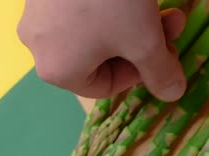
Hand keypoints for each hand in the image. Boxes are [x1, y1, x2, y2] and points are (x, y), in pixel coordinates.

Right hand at [16, 0, 186, 100]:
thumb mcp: (145, 41)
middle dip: (140, 43)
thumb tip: (173, 94)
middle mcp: (37, 48)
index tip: (165, 50)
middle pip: (98, 58)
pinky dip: (103, 7)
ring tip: (153, 3)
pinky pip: (74, 10)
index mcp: (58, 71)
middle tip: (171, 23)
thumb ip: (160, 72)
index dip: (142, 72)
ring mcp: (35, 16)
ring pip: (89, 32)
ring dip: (128, 24)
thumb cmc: (113, 2)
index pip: (105, 86)